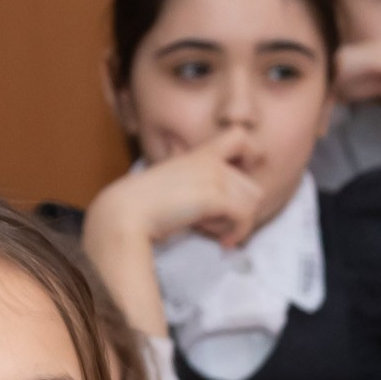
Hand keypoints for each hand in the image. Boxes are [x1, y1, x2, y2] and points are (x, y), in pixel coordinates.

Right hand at [88, 126, 265, 247]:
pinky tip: (221, 242)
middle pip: (253, 187)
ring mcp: (215, 177)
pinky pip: (245, 216)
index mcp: (201, 154)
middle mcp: (212, 161)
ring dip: (236, 223)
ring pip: (253, 203)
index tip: (240, 181)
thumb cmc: (145, 204)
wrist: (127, 211)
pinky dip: (238, 234)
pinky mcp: (216, 196)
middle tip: (218, 224)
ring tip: (213, 231)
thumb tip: (214, 205)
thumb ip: (196, 183)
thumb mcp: (175, 183)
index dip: (250, 157)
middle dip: (240, 210)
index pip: (241, 137)